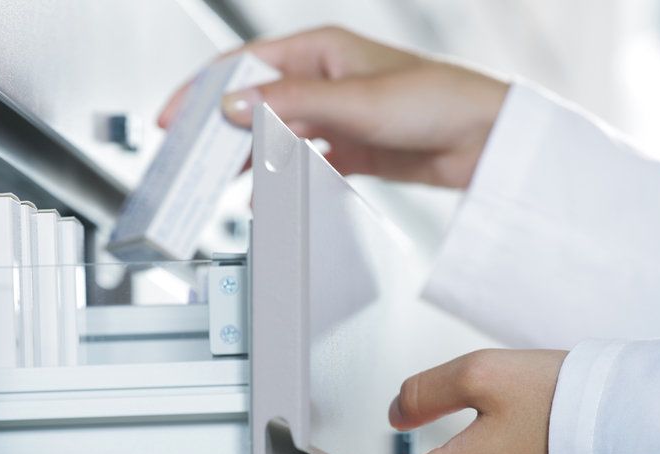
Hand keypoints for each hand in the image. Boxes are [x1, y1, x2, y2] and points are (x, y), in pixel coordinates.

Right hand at [158, 26, 508, 188]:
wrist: (486, 141)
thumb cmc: (436, 100)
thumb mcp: (355, 100)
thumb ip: (290, 103)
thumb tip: (233, 106)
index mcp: (320, 51)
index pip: (243, 66)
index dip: (203, 91)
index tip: (174, 119)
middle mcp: (323, 81)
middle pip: (254, 104)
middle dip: (221, 132)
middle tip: (189, 162)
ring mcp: (335, 116)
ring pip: (276, 137)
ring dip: (249, 160)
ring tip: (219, 184)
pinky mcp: (350, 149)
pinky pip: (304, 164)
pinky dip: (283, 181)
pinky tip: (266, 197)